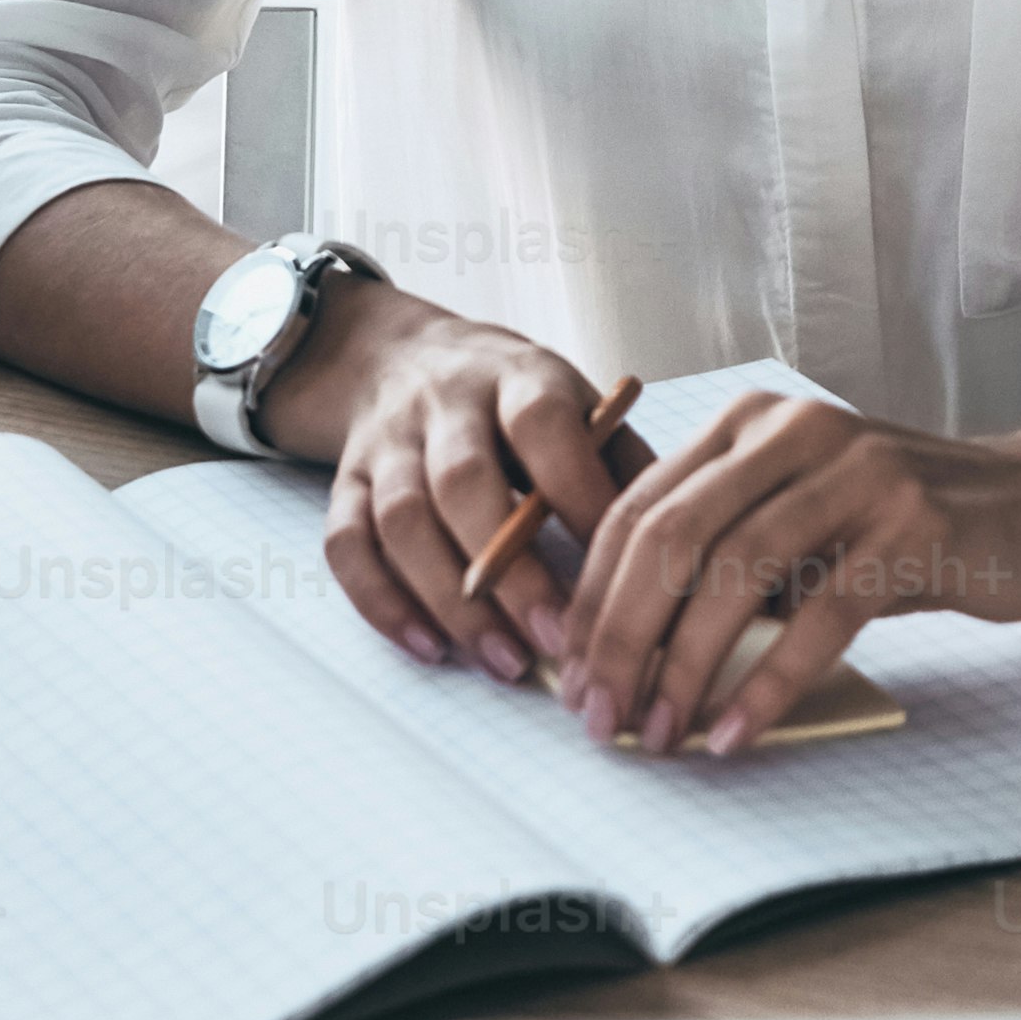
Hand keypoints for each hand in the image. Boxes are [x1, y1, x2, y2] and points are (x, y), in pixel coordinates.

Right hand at [284, 287, 631, 680]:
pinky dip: (382, 603)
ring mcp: (387, 442)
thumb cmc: (518, 402)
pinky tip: (430, 648)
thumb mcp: (582, 404)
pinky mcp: (344, 482)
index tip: (620, 571)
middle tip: (555, 641)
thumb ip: (623, 466)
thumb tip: (676, 548)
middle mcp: (445, 403)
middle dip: (510, 572)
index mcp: (519, 375)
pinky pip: (347, 546)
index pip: (543, 425)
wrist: (405, 358)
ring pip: (401, 520)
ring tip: (504, 662)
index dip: (577, 496)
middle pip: (463, 482)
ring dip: (451, 600)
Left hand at [563, 386, 1020, 756]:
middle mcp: (795, 431)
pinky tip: (736, 732)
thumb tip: (620, 653)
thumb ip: (724, 555)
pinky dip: (766, 684)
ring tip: (661, 734)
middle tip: (599, 717)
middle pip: (670, 538)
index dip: (593, 600)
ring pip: (734, 574)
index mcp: (750, 423)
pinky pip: (817, 617)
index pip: (637, 508)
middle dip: (621, 639)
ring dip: (684, 669)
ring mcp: (857, 473)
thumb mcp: (802, 520)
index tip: (570, 678)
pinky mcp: (912, 526)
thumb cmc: (905, 527)